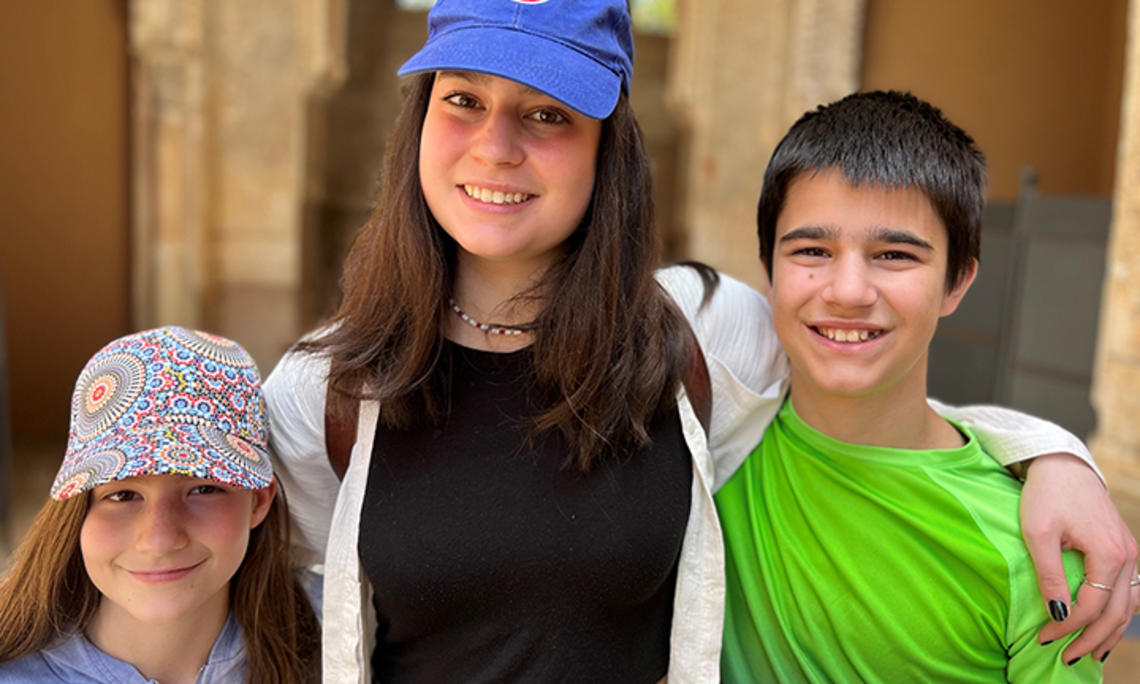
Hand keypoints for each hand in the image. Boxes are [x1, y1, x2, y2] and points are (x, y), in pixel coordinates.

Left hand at [1021, 453, 1138, 662]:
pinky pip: (1129, 591)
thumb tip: (1057, 613)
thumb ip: (1049, 574)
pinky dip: (1118, 614)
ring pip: (1129, 606)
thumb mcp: (1037, 533)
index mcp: (1108, 553)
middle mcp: (1128, 556)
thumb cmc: (1046, 495)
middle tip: (1066, 657)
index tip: (1043, 638)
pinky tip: (1104, 628)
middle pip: (1116, 613)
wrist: (1062, 465)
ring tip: (1088, 653)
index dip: (1068, 627)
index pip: (1092, 606)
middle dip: (1091, 639)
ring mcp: (1130, 553)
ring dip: (1109, 632)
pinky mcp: (1124, 549)